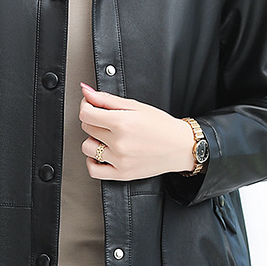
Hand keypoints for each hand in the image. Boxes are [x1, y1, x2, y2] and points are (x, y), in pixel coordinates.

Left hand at [79, 82, 196, 180]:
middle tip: (107, 120)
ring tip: (107, 137)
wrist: (180, 147)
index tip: (91, 105)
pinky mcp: (122, 174)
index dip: (86, 106)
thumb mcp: (136, 106)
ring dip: (93, 140)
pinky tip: (101, 154)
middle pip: (87, 128)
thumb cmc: (162, 126)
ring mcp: (119, 160)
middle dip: (94, 121)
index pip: (86, 114)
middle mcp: (119, 142)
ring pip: (87, 148)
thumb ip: (107, 99)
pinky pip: (94, 171)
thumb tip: (86, 91)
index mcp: (121, 122)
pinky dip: (92, 162)